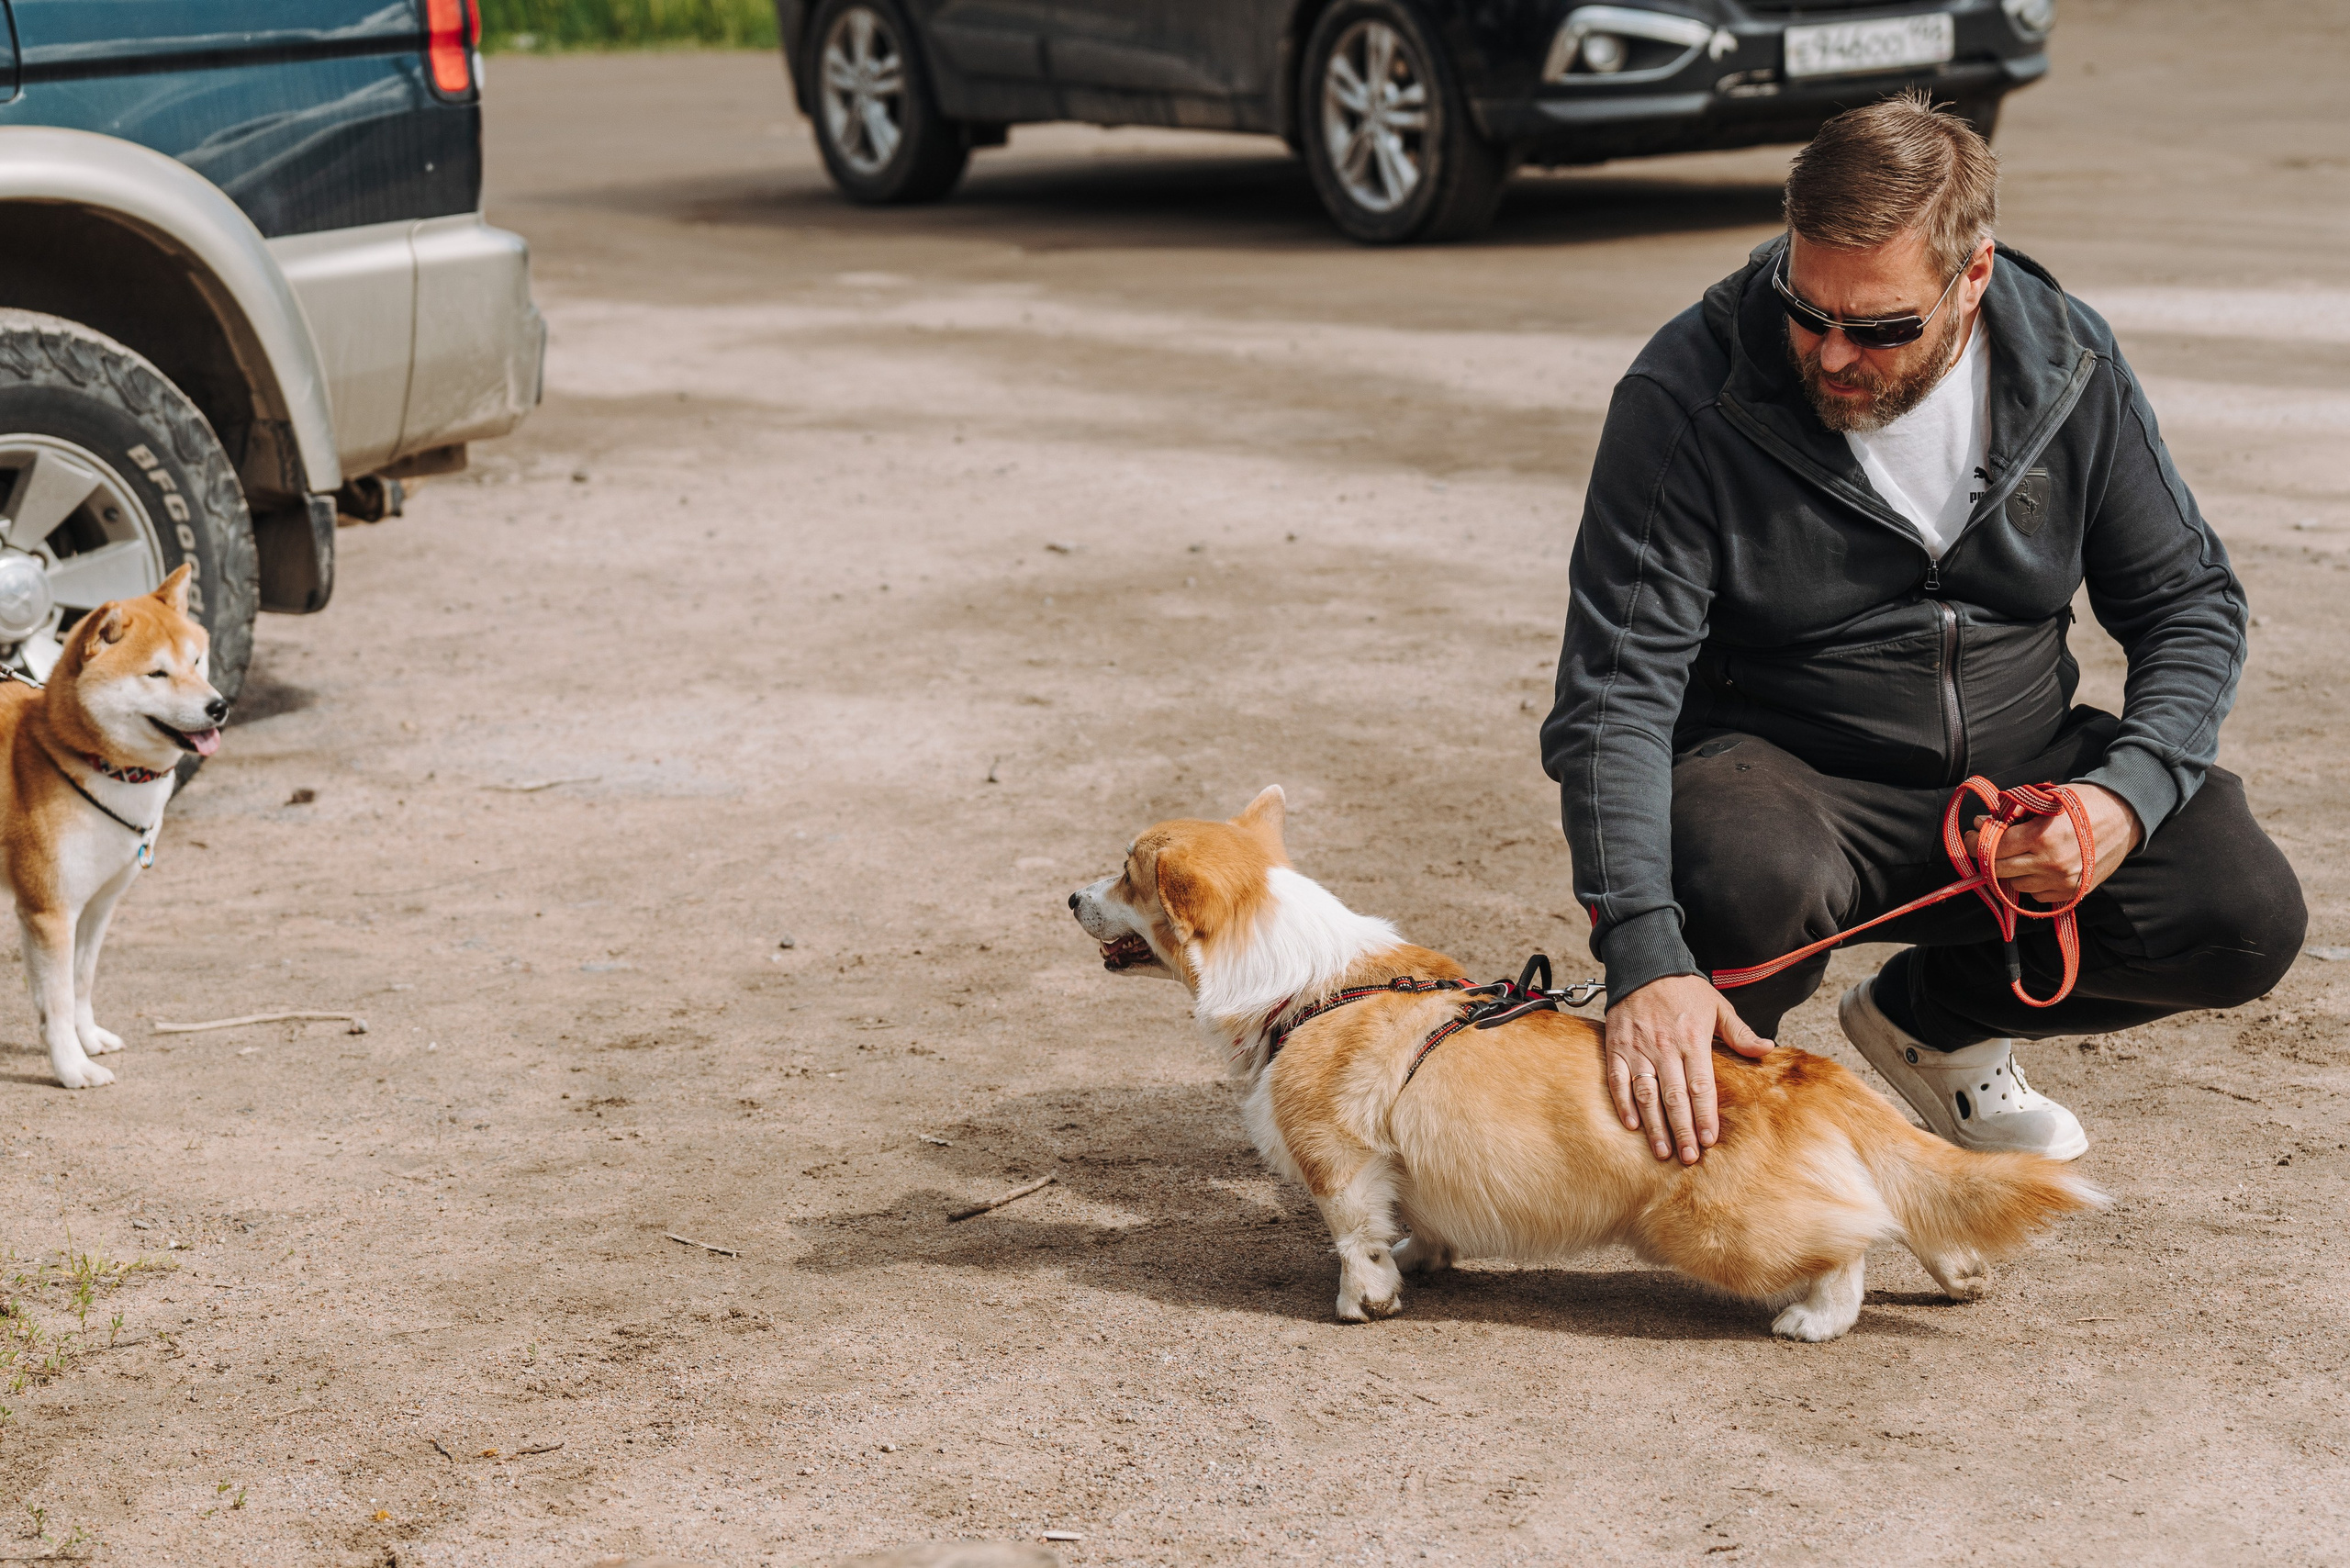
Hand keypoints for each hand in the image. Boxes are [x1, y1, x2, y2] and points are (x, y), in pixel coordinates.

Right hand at [1604, 974, 1772, 1164]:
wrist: (1644, 963)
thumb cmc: (1683, 987)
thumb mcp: (1717, 1006)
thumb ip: (1740, 1032)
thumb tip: (1767, 1050)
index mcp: (1692, 1040)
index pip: (1700, 1086)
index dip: (1704, 1115)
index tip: (1708, 1140)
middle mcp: (1664, 1048)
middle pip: (1673, 1097)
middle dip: (1681, 1130)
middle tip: (1687, 1157)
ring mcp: (1638, 1049)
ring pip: (1645, 1094)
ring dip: (1653, 1125)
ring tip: (1661, 1151)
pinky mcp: (1617, 1047)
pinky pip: (1618, 1080)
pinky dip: (1623, 1104)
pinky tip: (1631, 1125)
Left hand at [1965, 783, 2142, 903]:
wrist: (2126, 817)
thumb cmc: (2084, 803)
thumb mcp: (2046, 799)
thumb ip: (2013, 813)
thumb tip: (1983, 823)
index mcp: (2043, 837)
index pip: (1994, 848)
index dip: (1976, 841)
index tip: (1971, 834)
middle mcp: (2052, 864)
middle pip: (1999, 871)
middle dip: (1988, 857)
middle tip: (1984, 844)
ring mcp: (2063, 882)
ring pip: (2017, 885)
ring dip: (2011, 871)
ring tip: (2019, 853)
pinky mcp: (2074, 893)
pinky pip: (2038, 895)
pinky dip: (2031, 883)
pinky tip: (2038, 866)